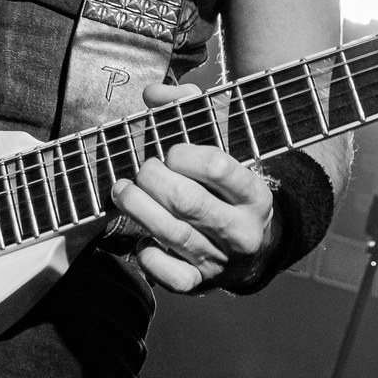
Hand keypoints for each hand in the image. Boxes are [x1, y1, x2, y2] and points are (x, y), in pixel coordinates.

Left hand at [110, 82, 277, 293]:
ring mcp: (221, 260)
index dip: (184, 155)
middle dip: (152, 179)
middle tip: (143, 170)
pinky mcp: (200, 283)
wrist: (253, 250)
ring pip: (172, 234)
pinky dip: (148, 256)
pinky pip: (170, 275)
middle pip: (186, 201)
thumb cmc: (227, 189)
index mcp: (254, 193)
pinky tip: (143, 238)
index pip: (217, 167)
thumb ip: (189, 109)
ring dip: (137, 208)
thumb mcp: (223, 145)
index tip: (171, 152)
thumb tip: (154, 94)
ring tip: (123, 190)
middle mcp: (242, 229)